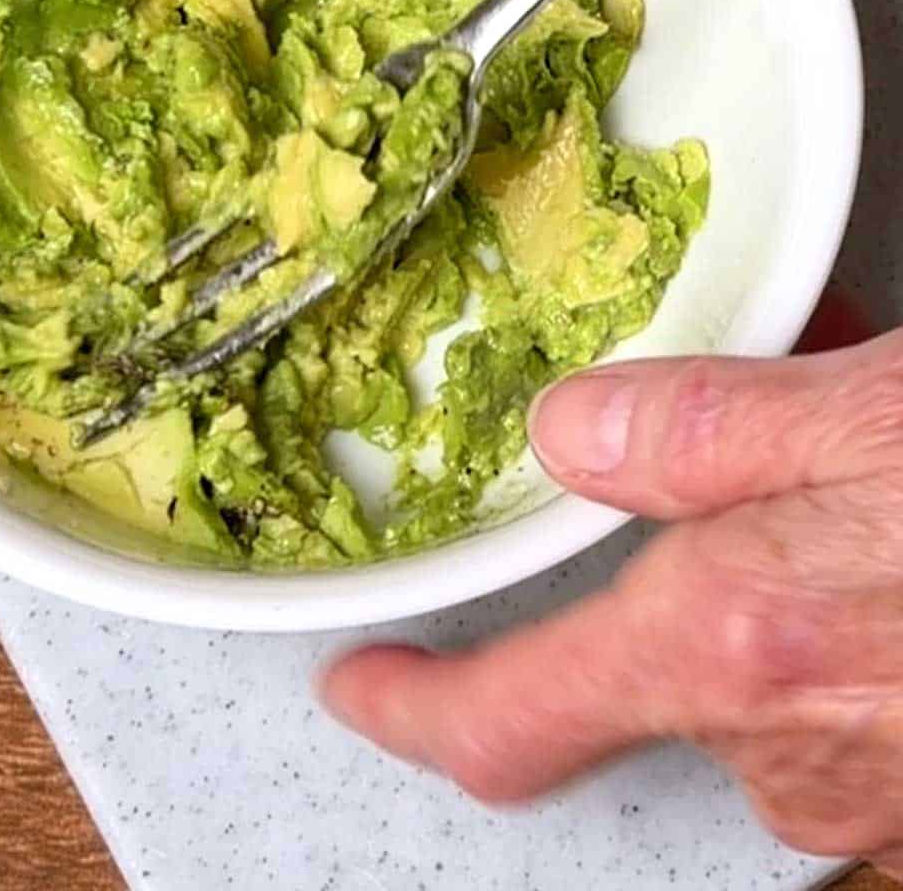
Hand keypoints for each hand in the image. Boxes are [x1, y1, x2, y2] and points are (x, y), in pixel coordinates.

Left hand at [320, 296, 902, 877]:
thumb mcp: (864, 418)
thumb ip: (700, 429)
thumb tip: (568, 433)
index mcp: (727, 641)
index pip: (507, 718)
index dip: (412, 710)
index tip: (359, 688)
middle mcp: (780, 747)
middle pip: (642, 671)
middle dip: (668, 579)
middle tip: (740, 476)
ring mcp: (858, 791)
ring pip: (744, 685)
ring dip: (761, 599)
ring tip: (832, 499)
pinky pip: (826, 712)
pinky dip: (826, 638)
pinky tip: (879, 562)